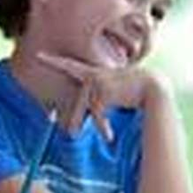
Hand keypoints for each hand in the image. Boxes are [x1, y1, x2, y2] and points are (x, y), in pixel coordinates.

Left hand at [36, 50, 163, 142]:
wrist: (154, 87)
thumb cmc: (135, 93)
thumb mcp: (113, 97)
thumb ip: (97, 103)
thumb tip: (82, 122)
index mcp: (94, 74)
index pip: (69, 65)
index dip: (53, 61)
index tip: (38, 55)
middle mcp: (93, 75)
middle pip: (79, 104)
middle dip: (77, 121)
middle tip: (71, 134)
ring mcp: (96, 80)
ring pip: (88, 110)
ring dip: (97, 126)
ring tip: (103, 138)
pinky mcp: (101, 89)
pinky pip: (98, 114)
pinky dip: (103, 127)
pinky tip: (110, 136)